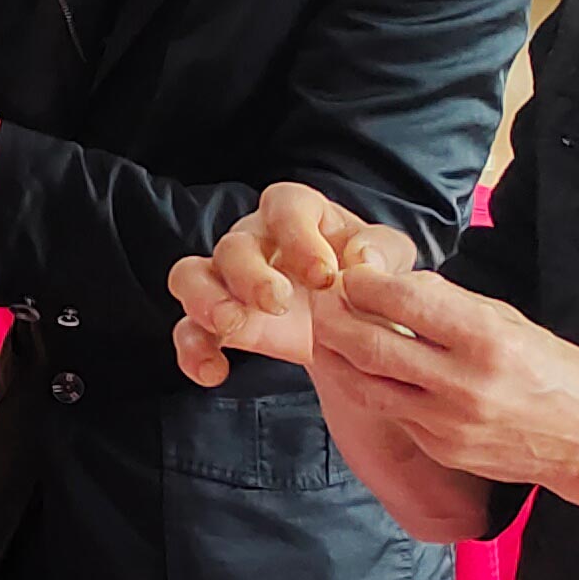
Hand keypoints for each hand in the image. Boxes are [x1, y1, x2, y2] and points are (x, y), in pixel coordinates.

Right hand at [167, 181, 422, 385]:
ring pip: (190, 275)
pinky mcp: (216, 319)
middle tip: (277, 303)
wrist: (356, 320)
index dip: (298, 236)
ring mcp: (227, 279)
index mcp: (298, 216)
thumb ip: (384, 254)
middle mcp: (254, 240)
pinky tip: (214, 372)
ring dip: (205, 300)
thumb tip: (362, 260)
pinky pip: (187, 329)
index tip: (325, 275)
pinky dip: (193, 349)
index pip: (285, 206)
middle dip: (250, 274)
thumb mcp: (390, 260)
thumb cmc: (367, 278)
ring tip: (231, 326)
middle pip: (233, 244)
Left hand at [305, 260, 578, 501]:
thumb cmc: (558, 373)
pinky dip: (370, 385)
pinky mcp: (441, 448)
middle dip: (334, 318)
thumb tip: (396, 284)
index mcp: (487, 338)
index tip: (351, 272)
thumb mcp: (514, 323)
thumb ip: (453, 305)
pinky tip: (362, 368)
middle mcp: (463, 382)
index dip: (365, 282)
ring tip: (327, 332)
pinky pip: (391, 410)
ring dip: (336, 355)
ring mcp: (448, 422)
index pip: (405, 300)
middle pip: (369, 344)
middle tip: (322, 300)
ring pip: (365, 384)